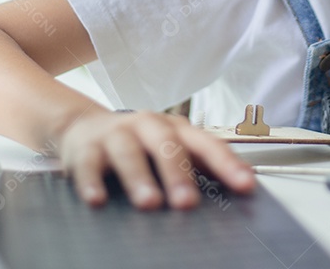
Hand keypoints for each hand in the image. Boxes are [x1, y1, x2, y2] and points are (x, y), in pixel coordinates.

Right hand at [58, 109, 255, 209]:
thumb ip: (200, 167)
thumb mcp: (170, 149)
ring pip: (129, 152)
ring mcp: (117, 134)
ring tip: (149, 203)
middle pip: (167, 144)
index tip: (245, 185)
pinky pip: (89, 164)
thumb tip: (239, 190)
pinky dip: (92, 182)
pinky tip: (97, 200)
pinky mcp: (86, 148)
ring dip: (139, 178)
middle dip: (178, 173)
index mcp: (176, 129)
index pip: (206, 144)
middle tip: (188, 202)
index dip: (227, 164)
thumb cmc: (139, 144)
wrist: (84, 126)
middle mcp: (148, 126)